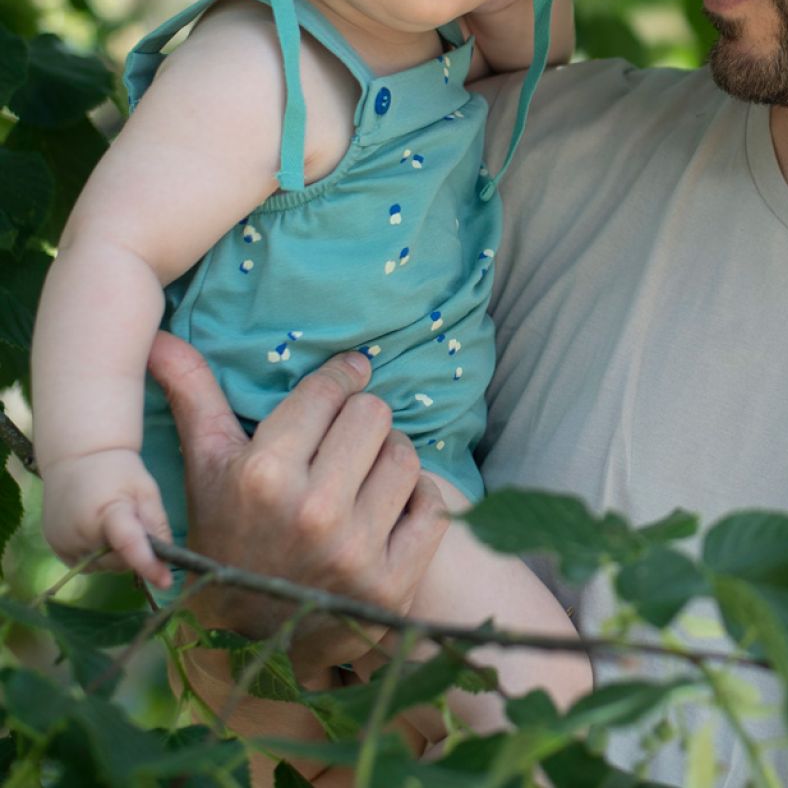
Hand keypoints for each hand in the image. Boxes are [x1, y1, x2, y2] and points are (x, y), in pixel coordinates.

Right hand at [40, 448, 172, 588]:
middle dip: (133, 552)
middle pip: (118, 562)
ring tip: (113, 522)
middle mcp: (80, 533)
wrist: (77, 458)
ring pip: (103, 566)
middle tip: (134, 521)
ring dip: (115, 554)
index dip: (148, 564)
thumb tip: (166, 557)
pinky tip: (98, 530)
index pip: (128, 544)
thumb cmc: (118, 470)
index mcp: (108, 512)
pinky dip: (99, 555)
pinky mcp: (55, 549)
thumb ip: (156, 523)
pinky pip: (87, 564)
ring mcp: (64, 543)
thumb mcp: (145, 489)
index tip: (165, 583)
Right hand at [147, 332, 448, 675]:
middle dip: (360, 420)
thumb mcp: (207, 467)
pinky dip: (416, 502)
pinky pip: (432, 506)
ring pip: (405, 455)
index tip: (349, 374)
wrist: (252, 642)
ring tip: (362, 474)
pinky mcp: (393, 584)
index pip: (328, 391)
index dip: (340, 377)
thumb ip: (194, 396)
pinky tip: (387, 508)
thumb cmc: (228, 538)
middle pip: (373, 415)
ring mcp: (355, 552)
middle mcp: (312, 512)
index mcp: (263, 476)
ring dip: (388, 458)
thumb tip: (162, 337)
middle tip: (347, 438)